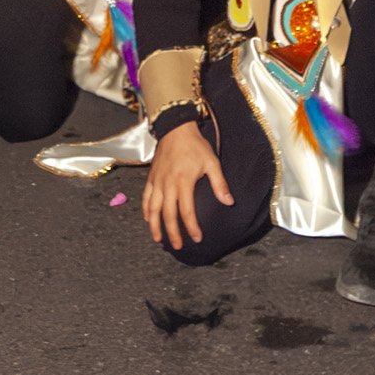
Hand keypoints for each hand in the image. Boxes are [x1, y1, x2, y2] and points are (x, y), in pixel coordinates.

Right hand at [145, 120, 231, 248]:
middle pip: (168, 215)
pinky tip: (148, 219)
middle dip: (172, 232)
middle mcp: (168, 185)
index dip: (192, 227)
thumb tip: (228, 202)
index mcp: (183, 183)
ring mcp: (157, 182)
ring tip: (158, 239)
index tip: (197, 239)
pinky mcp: (151, 178)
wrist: (176, 129)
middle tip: (178, 246)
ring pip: (153, 209)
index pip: (187, 212)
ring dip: (155, 225)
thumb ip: (219, 184)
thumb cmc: (195, 146)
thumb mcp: (212, 162)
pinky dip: (146, 210)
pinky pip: (146, 197)